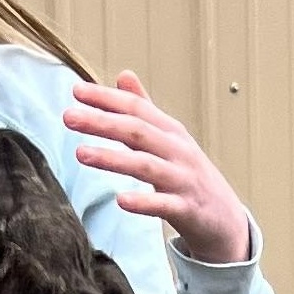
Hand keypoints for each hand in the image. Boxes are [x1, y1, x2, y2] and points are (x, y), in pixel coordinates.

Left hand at [64, 70, 251, 261]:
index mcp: (170, 132)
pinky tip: (120, 200)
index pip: (136, 109)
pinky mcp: (188, 209)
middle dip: (102, 122)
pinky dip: (143, 202)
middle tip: (68, 117)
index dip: (107, 99)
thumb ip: (145, 109)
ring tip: (81, 153)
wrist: (225, 220)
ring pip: (146, 165)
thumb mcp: (170, 139)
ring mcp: (183, 180)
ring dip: (113, 158)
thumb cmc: (190, 176)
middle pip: (137, 131)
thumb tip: (123, 74)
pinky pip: (163, 205)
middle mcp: (178, 151)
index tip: (76, 91)